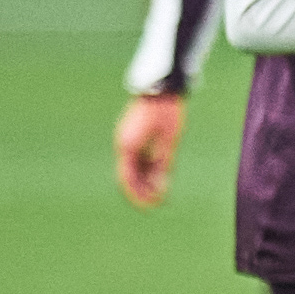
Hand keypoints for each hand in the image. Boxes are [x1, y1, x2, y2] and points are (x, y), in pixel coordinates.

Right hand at [113, 92, 185, 207]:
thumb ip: (164, 164)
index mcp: (128, 146)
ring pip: (134, 167)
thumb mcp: (169, 141)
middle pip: (129, 174)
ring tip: (162, 193)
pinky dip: (147, 169)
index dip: (137, 194)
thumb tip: (161, 188)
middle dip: (141, 190)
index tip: (149, 206)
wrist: (162, 87)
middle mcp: (124, 144)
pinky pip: (139, 158)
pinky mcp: (135, 136)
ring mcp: (128, 139)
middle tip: (157, 203)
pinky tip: (160, 178)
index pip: (127, 177)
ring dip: (145, 181)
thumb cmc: (167, 112)